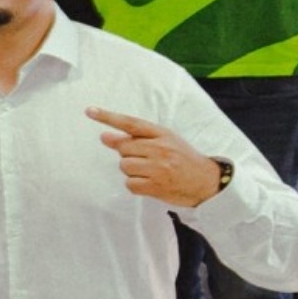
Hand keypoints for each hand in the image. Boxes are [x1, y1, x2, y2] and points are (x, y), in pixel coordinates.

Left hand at [89, 108, 223, 206]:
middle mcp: (160, 149)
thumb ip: (137, 137)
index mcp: (162, 134)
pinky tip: (150, 183)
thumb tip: (105, 136)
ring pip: (124, 166)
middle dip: (128, 154)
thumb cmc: (182, 159)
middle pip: (123, 147)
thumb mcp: (166, 140)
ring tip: (150, 172)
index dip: (108, 117)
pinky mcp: (156, 186)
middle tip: (146, 159)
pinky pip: (130, 183)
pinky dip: (135, 184)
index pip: (130, 123)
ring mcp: (158, 168)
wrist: (207, 182)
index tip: (89, 111)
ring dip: (132, 170)